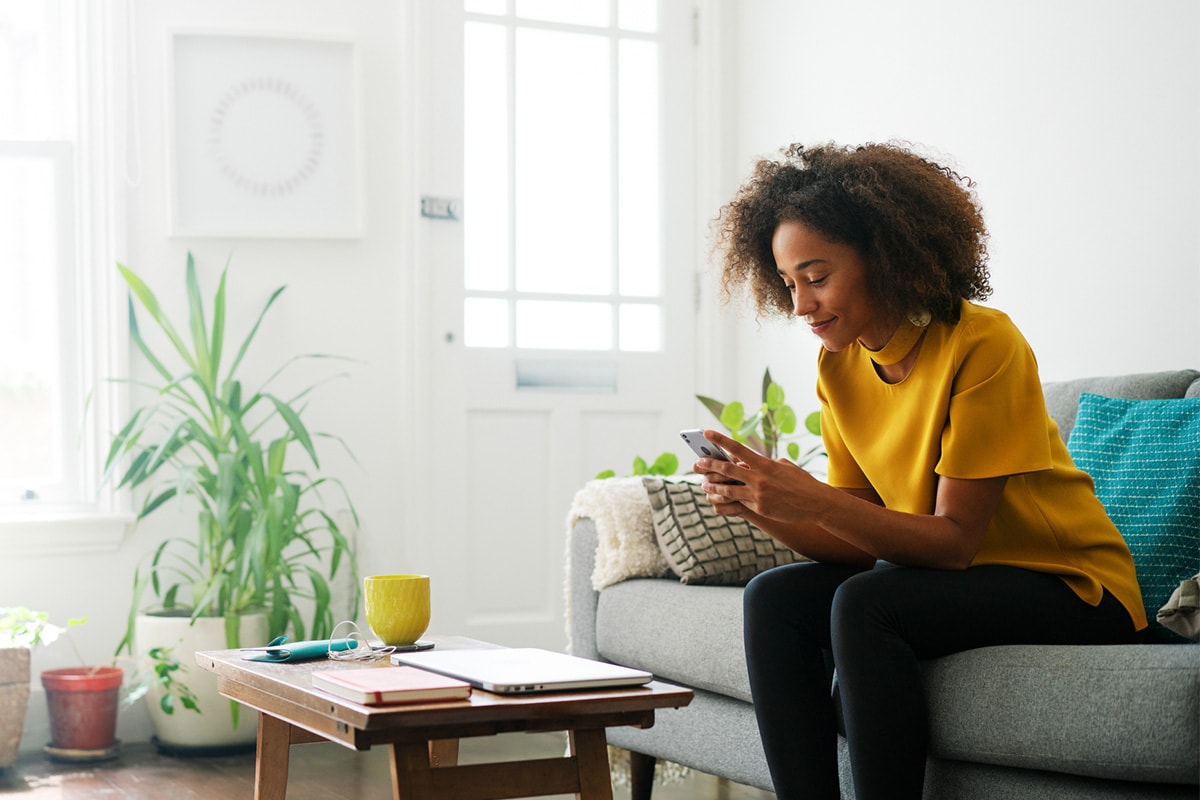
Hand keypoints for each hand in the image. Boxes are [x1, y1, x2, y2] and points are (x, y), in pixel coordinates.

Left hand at [695, 430, 827, 524]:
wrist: (815, 503)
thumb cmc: (801, 481)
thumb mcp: (785, 466)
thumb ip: (766, 464)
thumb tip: (752, 464)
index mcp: (765, 464)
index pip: (737, 449)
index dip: (720, 440)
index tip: (706, 433)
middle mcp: (759, 478)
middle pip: (727, 469)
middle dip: (710, 465)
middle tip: (697, 463)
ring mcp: (758, 495)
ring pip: (728, 490)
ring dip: (713, 486)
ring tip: (704, 484)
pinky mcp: (759, 509)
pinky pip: (739, 503)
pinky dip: (728, 500)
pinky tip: (719, 499)